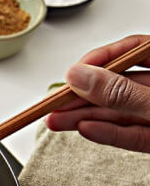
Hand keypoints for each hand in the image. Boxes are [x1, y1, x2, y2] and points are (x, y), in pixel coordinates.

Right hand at [45, 34, 149, 152]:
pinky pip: (131, 135)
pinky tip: (84, 129)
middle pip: (119, 85)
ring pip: (119, 112)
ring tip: (55, 121)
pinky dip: (107, 134)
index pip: (133, 50)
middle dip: (83, 95)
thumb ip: (121, 92)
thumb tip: (80, 76)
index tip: (74, 73)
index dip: (101, 58)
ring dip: (85, 117)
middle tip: (53, 103)